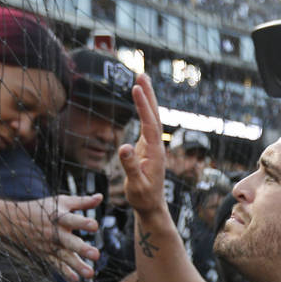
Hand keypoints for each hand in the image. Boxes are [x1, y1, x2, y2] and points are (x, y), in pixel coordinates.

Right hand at [2, 194, 101, 281]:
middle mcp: (55, 233)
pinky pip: (56, 265)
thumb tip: (101, 197)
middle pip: (70, 241)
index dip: (83, 223)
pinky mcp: (45, 254)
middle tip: (96, 255)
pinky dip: (65, 273)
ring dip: (77, 265)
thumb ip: (82, 201)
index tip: (94, 226)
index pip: (73, 220)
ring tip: (90, 274)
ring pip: (65, 257)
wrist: (12, 220)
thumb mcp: (60, 202)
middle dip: (82, 248)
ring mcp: (50, 245)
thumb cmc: (41, 209)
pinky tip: (75, 280)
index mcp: (60, 218)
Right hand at [119, 74, 167, 216]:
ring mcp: (153, 146)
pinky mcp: (148, 147)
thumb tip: (123, 146)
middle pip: (154, 116)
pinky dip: (144, 110)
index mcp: (155, 152)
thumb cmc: (143, 197)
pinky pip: (147, 124)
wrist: (151, 206)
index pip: (149, 124)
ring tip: (141, 81)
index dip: (143, 106)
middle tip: (142, 75)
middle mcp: (156, 146)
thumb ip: (130, 166)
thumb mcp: (136, 185)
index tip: (136, 88)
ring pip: (151, 118)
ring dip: (147, 100)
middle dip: (148, 95)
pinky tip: (141, 101)